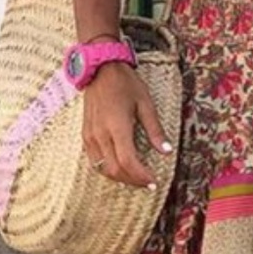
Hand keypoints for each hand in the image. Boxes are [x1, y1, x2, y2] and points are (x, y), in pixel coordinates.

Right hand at [82, 62, 172, 188]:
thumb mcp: (146, 103)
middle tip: (148, 183)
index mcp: (117, 125)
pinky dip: (108, 170)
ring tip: (136, 179)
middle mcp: (101, 133)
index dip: (141, 176)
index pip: (128, 161)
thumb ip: (155, 129)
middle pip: (115, 170)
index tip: (153, 182)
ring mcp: (91, 135)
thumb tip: (166, 151)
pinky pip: (95, 161)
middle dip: (133, 181)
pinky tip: (121, 169)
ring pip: (103, 168)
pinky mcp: (86, 135)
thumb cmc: (125, 84)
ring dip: (121, 178)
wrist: (99, 69)